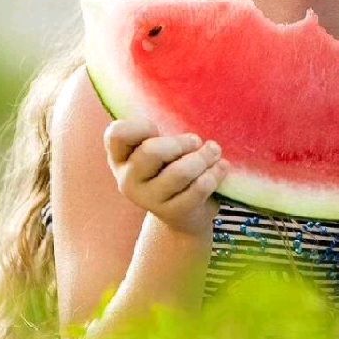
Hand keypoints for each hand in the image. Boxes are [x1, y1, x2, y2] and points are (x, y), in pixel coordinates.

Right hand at [104, 117, 229, 237]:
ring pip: (180, 171)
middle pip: (151, 151)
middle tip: (196, 141)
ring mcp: (148, 199)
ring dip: (204, 157)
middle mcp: (127, 180)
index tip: (158, 128)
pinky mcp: (172, 212)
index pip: (117, 134)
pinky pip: (198, 188)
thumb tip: (188, 125)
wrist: (183, 213)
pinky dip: (214, 173)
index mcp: (120, 157)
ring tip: (214, 151)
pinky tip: (221, 167)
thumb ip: (161, 134)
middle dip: (181, 142)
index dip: (140, 126)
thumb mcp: (160, 148)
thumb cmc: (170, 166)